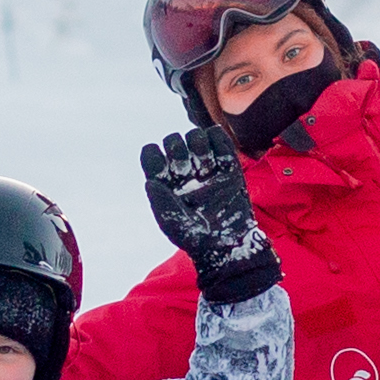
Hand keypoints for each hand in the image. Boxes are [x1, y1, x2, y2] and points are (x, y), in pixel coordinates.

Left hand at [138, 128, 279, 304]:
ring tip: (207, 168)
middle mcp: (182, 171)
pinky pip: (218, 137)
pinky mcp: (227, 164)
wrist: (229, 244)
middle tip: (189, 172)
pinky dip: (217, 139)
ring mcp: (205, 166)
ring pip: (195, 135)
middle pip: (173, 140)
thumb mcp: (172, 224)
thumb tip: (150, 182)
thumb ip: (160, 202)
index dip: (155, 156)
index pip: (151, 154)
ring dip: (199, 145)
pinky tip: (220, 160)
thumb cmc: (195, 238)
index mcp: (163, 182)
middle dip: (178, 150)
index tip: (164, 172)